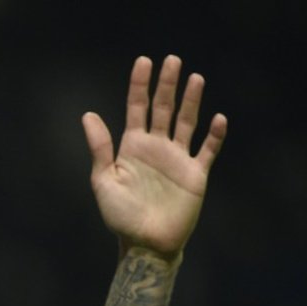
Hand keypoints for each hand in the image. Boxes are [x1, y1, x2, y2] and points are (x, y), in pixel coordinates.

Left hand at [83, 55, 226, 259]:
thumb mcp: (104, 181)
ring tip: (195, 78)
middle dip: (167, 85)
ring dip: (191, 101)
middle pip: (163, 109)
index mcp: (132, 147)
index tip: (143, 62)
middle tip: (172, 60)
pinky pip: (207, 151)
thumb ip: (100, 148)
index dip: (139, 85)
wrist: (145, 244)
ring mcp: (177, 160)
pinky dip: (215, 136)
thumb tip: (88, 114)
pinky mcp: (195, 175)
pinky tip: (218, 118)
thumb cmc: (120, 216)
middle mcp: (156, 148)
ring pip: (186, 123)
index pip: (136, 108)